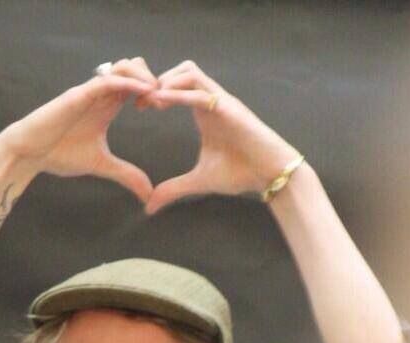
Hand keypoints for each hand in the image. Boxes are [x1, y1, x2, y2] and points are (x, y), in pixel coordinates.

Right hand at [1, 58, 156, 201]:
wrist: (29, 153)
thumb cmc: (59, 154)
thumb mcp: (101, 166)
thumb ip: (127, 175)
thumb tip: (149, 194)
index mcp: (107, 105)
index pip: (137, 84)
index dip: (154, 91)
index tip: (163, 108)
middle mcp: (101, 93)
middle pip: (135, 66)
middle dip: (153, 79)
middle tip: (161, 103)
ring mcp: (90, 91)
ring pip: (124, 66)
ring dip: (143, 76)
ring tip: (154, 97)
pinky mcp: (79, 94)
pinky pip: (107, 80)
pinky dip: (128, 82)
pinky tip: (142, 93)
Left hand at [144, 61, 297, 213]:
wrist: (270, 174)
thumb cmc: (241, 173)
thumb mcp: (198, 181)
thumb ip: (173, 189)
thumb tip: (149, 206)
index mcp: (204, 111)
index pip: (177, 85)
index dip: (155, 91)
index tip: (139, 107)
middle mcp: (212, 101)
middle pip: (182, 70)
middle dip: (158, 80)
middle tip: (141, 101)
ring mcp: (222, 102)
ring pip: (190, 72)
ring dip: (168, 82)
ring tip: (151, 101)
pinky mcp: (230, 109)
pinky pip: (202, 94)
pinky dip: (180, 95)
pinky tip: (162, 102)